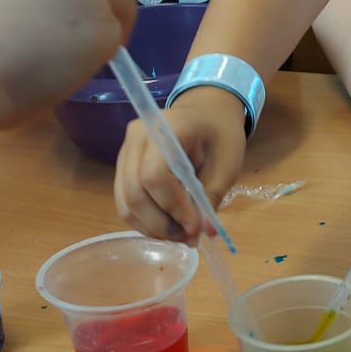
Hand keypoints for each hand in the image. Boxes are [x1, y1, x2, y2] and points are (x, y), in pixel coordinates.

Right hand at [115, 86, 247, 239]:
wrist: (205, 114)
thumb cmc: (219, 134)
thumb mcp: (227, 163)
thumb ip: (213, 196)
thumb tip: (204, 233)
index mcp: (165, 128)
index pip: (154, 175)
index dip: (173, 207)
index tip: (195, 226)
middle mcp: (136, 138)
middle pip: (134, 193)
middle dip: (161, 224)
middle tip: (188, 237)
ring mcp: (124, 153)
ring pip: (125, 202)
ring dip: (152, 227)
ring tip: (180, 235)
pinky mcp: (123, 168)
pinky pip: (125, 202)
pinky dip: (145, 222)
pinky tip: (168, 226)